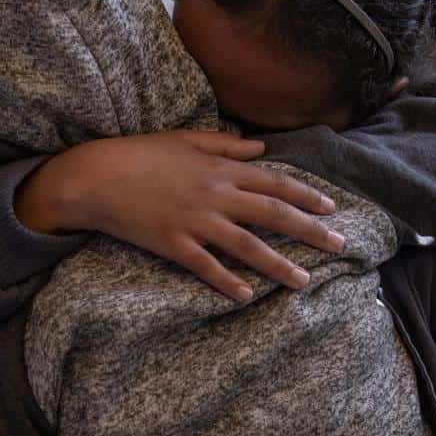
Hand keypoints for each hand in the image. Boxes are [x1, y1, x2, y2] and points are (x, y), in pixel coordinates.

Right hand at [14, 131, 344, 301]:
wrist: (95, 175)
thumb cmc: (139, 154)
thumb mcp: (185, 140)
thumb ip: (226, 144)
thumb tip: (262, 148)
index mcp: (220, 168)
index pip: (274, 182)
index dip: (306, 195)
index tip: (332, 208)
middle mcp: (214, 194)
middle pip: (272, 213)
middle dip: (310, 230)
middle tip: (340, 245)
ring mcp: (193, 220)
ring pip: (246, 245)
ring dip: (278, 264)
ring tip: (304, 281)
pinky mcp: (171, 243)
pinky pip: (205, 266)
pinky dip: (226, 281)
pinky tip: (246, 296)